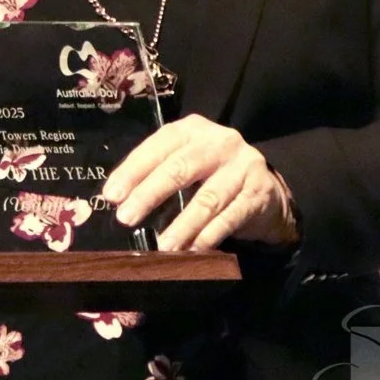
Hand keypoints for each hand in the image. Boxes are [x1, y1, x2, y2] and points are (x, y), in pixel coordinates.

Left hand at [103, 114, 296, 250]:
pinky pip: (230, 217)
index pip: (158, 146)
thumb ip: (156, 171)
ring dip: (182, 225)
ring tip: (163, 246)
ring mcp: (243, 166)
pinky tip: (193, 249)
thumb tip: (117, 198)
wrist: (267, 190)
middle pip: (180, 168)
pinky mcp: (258, 193)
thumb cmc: (213, 175)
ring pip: (206, 199)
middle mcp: (219, 142)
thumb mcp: (186, 162)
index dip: (132, 170)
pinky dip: (209, 235)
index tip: (111, 195)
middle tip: (126, 218)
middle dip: (149, 194)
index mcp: (193, 130)